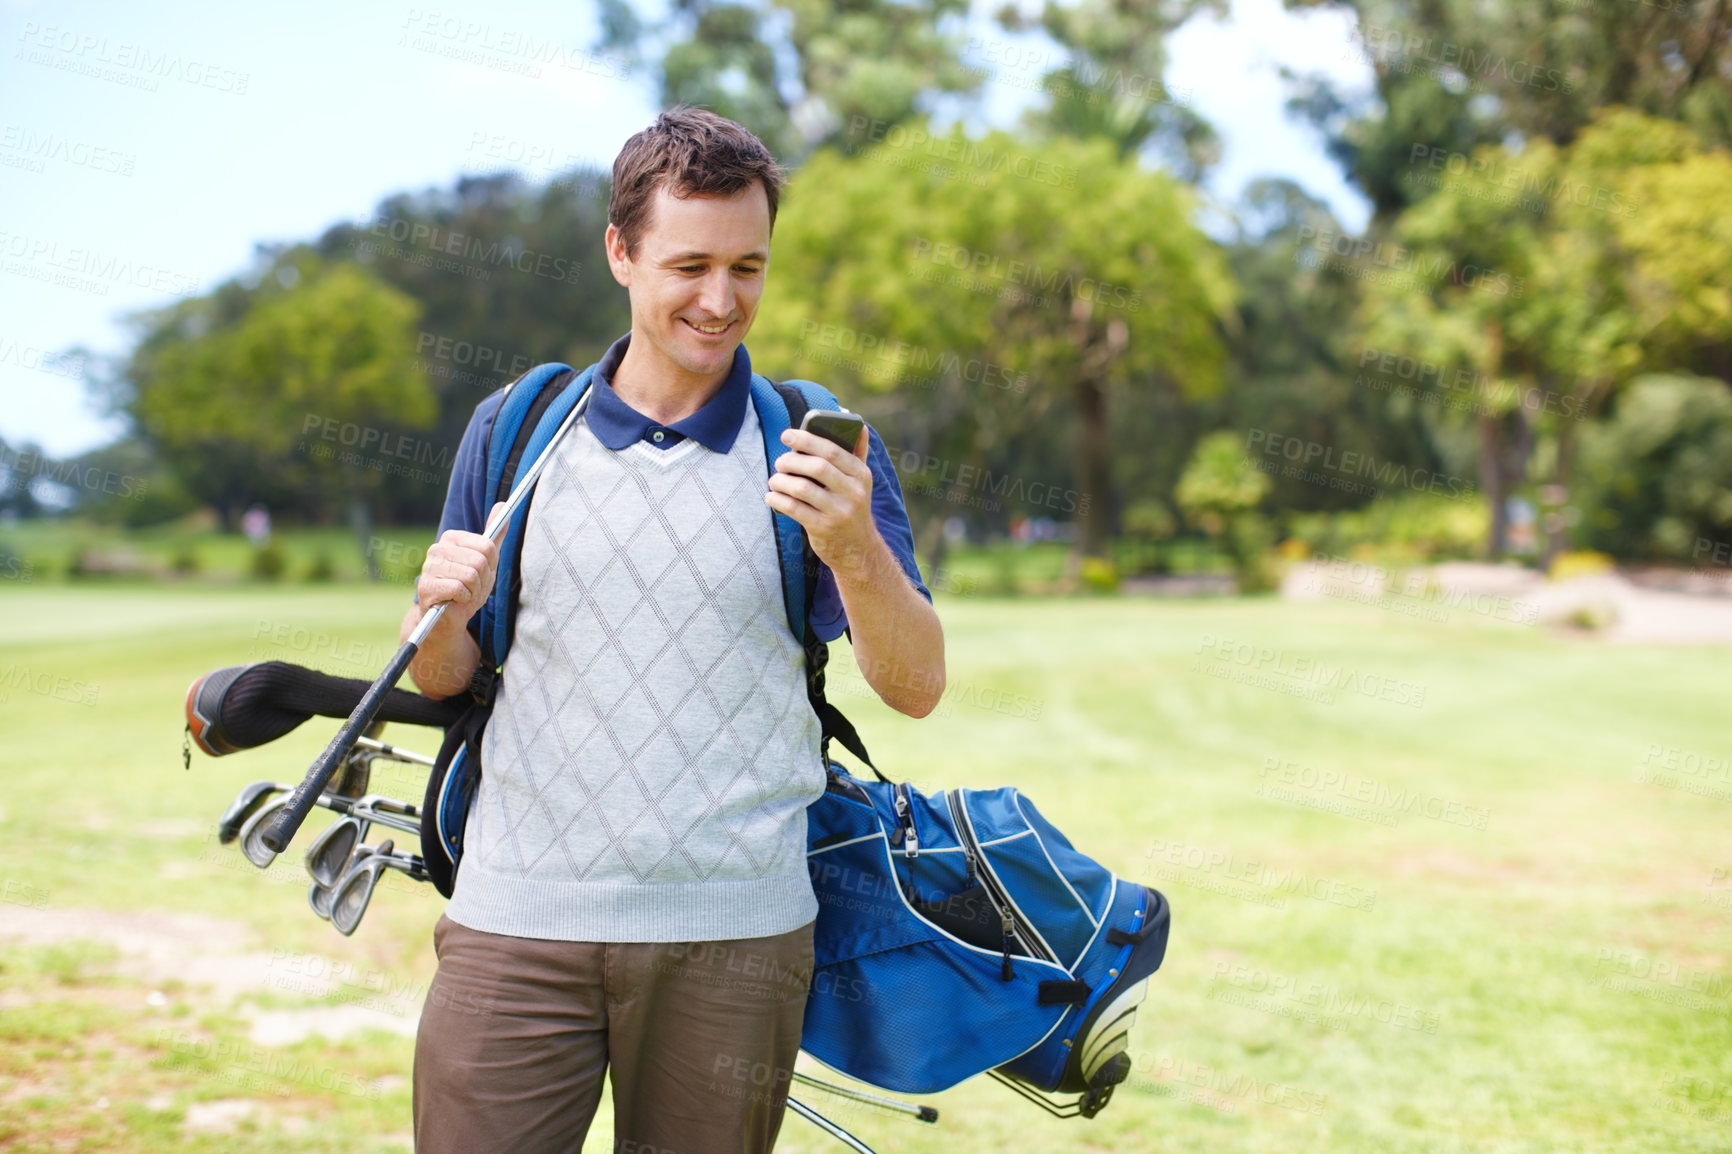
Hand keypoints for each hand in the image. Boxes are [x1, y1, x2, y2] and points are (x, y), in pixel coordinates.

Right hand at [414, 502, 503, 623]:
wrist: (448, 618)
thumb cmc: (468, 587)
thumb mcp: (486, 561)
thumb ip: (494, 536)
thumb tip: (502, 504)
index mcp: (452, 538)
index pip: (487, 546)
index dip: (490, 565)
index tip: (481, 573)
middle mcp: (437, 548)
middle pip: (480, 561)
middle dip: (482, 580)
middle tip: (472, 587)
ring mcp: (429, 567)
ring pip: (471, 575)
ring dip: (473, 591)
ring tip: (464, 594)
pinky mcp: (426, 586)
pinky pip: (459, 589)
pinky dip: (463, 599)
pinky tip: (454, 601)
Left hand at [765, 426, 876, 575]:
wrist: (859, 550)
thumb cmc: (853, 508)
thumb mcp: (861, 483)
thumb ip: (858, 454)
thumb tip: (861, 426)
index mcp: (861, 475)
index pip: (832, 450)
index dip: (806, 440)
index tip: (786, 435)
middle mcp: (853, 492)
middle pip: (817, 467)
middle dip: (791, 460)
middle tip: (779, 462)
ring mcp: (839, 512)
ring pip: (802, 488)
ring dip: (781, 481)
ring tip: (774, 480)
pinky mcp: (823, 529)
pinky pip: (793, 509)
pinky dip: (777, 500)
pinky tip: (772, 497)